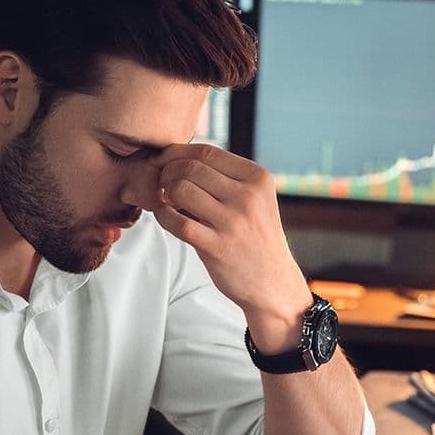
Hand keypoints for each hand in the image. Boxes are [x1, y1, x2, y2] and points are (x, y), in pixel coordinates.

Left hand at [140, 144, 310, 348]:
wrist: (273, 283)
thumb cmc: (256, 238)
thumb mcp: (255, 200)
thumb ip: (224, 178)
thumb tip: (176, 157)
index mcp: (258, 179)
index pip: (207, 151)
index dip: (177, 153)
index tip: (164, 162)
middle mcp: (248, 197)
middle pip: (191, 168)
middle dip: (167, 172)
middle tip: (161, 184)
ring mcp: (233, 222)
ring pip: (181, 190)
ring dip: (164, 194)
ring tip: (166, 202)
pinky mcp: (217, 247)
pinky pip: (176, 223)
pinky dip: (163, 216)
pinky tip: (165, 217)